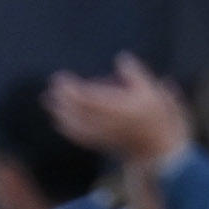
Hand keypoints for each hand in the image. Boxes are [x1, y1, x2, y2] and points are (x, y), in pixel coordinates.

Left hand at [43, 55, 193, 168]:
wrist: (160, 151)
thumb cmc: (159, 118)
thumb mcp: (153, 92)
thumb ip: (135, 74)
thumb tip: (121, 57)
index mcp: (119, 108)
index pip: (87, 97)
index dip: (71, 88)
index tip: (60, 78)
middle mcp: (107, 122)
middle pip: (77, 110)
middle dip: (62, 98)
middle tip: (51, 87)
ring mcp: (102, 135)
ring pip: (75, 124)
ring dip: (59, 111)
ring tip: (48, 100)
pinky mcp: (101, 144)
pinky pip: (79, 136)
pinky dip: (66, 127)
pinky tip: (58, 121)